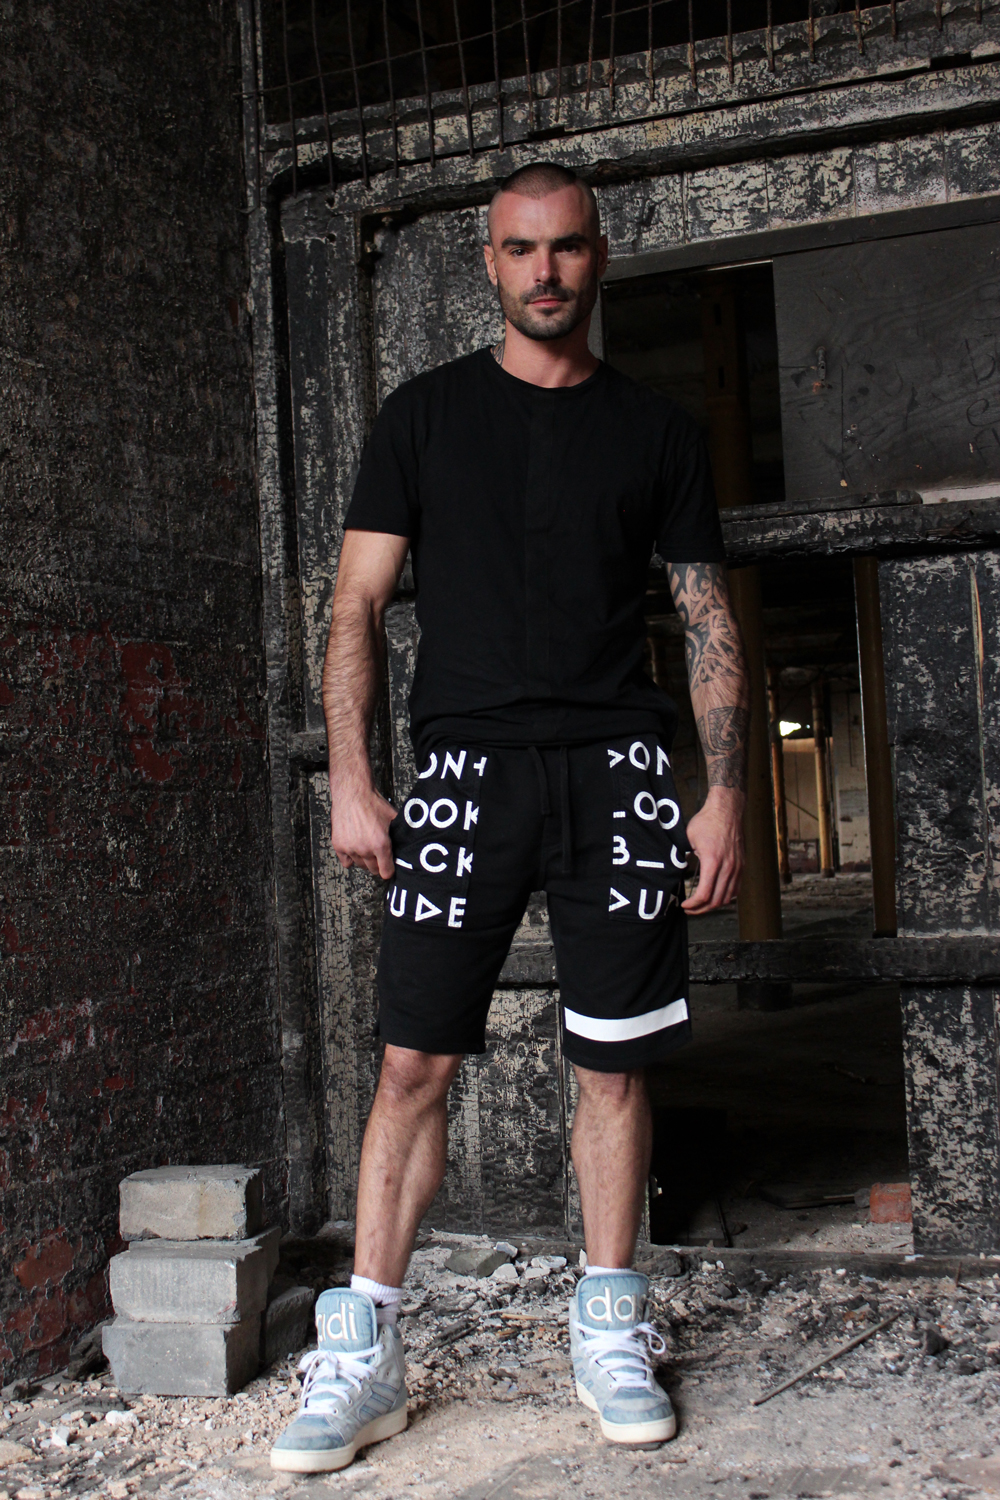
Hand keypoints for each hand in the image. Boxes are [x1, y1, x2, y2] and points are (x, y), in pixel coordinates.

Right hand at [330, 777, 397, 879]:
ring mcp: (350, 848)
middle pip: (373, 870)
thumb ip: (400, 834)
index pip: (386, 872)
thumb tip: (407, 844)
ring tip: (367, 847)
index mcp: (381, 844)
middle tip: (379, 854)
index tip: (389, 867)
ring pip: (360, 865)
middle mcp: (365, 849)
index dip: (390, 870)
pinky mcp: (339, 845)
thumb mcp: (393, 818)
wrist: (353, 793)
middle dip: (378, 864)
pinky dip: (350, 857)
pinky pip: (346, 862)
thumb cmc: (373, 803)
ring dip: (365, 859)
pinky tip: (355, 848)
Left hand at [682, 786, 744, 913]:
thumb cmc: (706, 822)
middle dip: (701, 909)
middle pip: (716, 900)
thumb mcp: (688, 839)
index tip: (684, 905)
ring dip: (713, 905)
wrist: (727, 810)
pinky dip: (725, 897)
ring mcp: (737, 867)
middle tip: (690, 909)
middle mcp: (728, 867)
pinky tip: (715, 896)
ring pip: (728, 897)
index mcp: (713, 861)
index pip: (704, 894)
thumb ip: (683, 857)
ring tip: (701, 905)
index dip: (693, 905)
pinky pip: (735, 889)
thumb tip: (674, 871)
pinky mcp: (741, 865)